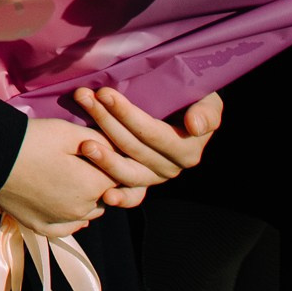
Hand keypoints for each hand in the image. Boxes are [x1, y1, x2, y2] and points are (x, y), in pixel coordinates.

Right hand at [0, 117, 111, 237]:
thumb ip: (100, 141)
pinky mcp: (39, 225)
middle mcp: (81, 210)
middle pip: (105, 196)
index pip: (120, 177)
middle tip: (87, 161)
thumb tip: (121, 149)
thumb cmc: (32, 140)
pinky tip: (71, 208)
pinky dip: (72, 220)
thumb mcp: (69, 132)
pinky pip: (66, 229)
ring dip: (88, 198)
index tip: (105, 150)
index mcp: (92, 186)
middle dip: (102, 180)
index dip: (114, 162)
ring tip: (75, 178)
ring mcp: (59, 221)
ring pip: (88, 213)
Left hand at [72, 88, 220, 209]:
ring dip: (104, 158)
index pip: (151, 132)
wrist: (187, 112)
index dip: (127, 114)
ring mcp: (154, 177)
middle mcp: (171, 167)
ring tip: (84, 143)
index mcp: (186, 149)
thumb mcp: (208, 101)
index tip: (104, 93)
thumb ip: (207, 113)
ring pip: (127, 171)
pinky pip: (132, 195)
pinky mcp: (141, 183)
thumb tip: (194, 126)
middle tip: (83, 99)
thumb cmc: (196, 101)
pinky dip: (121, 197)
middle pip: (132, 148)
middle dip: (105, 122)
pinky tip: (105, 196)